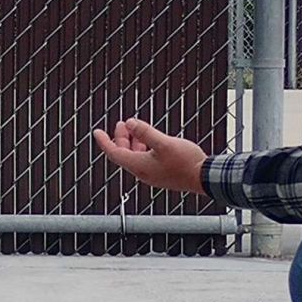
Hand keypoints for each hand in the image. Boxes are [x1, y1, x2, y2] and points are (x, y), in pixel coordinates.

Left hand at [92, 118, 206, 194]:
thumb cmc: (186, 162)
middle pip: (124, 154)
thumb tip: (129, 122)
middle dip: (120, 138)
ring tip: (134, 128)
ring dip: (132, 142)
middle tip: (121, 123)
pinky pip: (145, 159)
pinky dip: (143, 148)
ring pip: (135, 156)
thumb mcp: (164, 143)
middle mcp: (142, 172)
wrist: (206, 179)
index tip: (96, 131)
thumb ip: (146, 132)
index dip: (104, 141)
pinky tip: (150, 140)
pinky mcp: (162, 174)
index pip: (114, 153)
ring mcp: (152, 174)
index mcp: (139, 166)